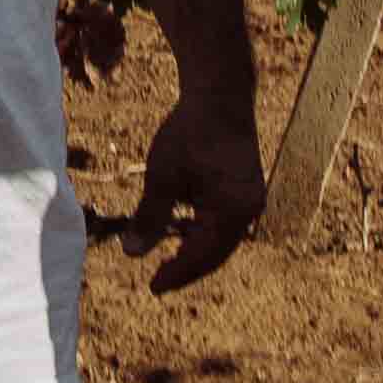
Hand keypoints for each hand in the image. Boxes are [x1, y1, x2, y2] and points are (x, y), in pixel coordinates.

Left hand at [131, 94, 267, 291]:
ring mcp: (251, 201)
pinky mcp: (245, 191)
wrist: (220, 95)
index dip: (177, 274)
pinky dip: (202, 234)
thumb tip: (132, 254)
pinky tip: (181, 235)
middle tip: (157, 281)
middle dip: (187, 268)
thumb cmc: (191, 131)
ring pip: (220, 240)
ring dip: (194, 252)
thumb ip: (150, 217)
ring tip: (167, 263)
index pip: (203, 256)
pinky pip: (224, 223)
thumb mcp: (163, 176)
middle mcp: (249, 210)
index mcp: (234, 210)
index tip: (153, 287)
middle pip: (216, 254)